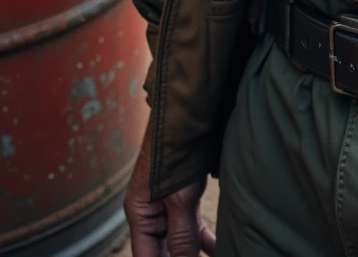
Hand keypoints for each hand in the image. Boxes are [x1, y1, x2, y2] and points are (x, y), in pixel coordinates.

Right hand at [124, 118, 215, 255]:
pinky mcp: (184, 198)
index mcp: (140, 214)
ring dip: (193, 253)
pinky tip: (218, 249)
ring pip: (180, 240)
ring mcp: (168, 205)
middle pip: (162, 251)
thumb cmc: (176, 150)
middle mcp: (151, 212)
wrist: (188, 113)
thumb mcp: (179, 199)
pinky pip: (192, 227)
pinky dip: (204, 239)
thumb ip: (181, 236)